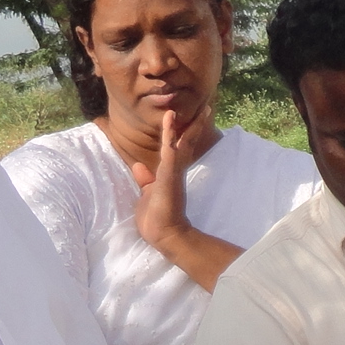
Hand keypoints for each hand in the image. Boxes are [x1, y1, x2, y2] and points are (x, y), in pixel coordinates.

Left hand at [130, 107, 216, 251]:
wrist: (164, 234)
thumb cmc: (155, 218)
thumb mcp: (147, 194)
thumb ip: (145, 179)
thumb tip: (138, 166)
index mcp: (170, 174)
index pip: (178, 150)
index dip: (182, 135)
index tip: (184, 120)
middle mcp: (174, 170)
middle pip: (187, 144)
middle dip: (195, 127)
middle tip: (206, 110)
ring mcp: (173, 171)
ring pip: (183, 144)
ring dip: (191, 126)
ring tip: (202, 110)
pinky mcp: (169, 174)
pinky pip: (169, 150)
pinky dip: (169, 134)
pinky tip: (170, 119)